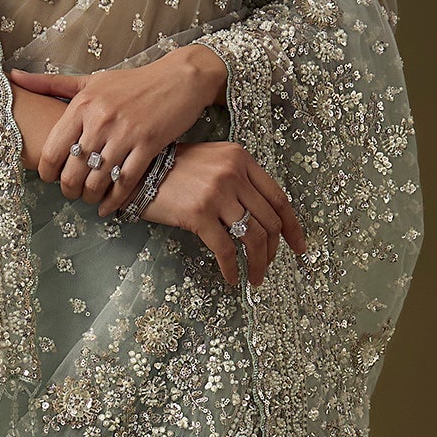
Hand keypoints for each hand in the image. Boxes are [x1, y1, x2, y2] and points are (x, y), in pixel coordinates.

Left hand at [7, 45, 228, 211]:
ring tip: (89, 199)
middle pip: (73, 172)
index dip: (47, 172)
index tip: (50, 178)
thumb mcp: (90, 81)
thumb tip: (13, 76)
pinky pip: (126, 182)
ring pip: (97, 181)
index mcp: (83, 104)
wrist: (179, 79)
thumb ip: (51, 84)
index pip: (52, 150)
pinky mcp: (149, 146)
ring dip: (90, 197)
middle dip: (68, 190)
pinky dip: (115, 201)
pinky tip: (109, 208)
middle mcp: (101, 119)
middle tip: (71, 193)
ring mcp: (126, 134)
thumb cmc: (132, 82)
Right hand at [139, 141, 306, 290]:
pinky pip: (225, 249)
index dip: (293, 227)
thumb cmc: (174, 171)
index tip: (299, 247)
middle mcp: (234, 173)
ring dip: (257, 263)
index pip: (279, 197)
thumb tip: (260, 217)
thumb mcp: (213, 162)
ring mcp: (217, 193)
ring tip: (254, 277)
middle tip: (266, 267)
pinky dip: (232, 268)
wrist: (137, 172)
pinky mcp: (199, 214)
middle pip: (269, 221)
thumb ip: (239, 179)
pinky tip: (231, 278)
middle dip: (272, 251)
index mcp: (241, 159)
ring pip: (252, 237)